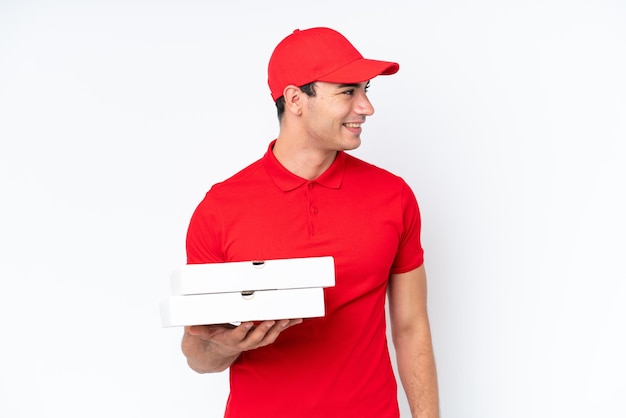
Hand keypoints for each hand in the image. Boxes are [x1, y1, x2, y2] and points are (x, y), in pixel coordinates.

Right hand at [185, 319, 302, 359]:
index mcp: (231, 340)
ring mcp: (256, 341)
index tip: (248, 322)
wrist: (222, 350)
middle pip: (257, 338)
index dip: (243, 330)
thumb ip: (199, 330)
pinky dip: (288, 325)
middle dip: (265, 329)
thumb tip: (190, 328)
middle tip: (272, 320)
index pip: (238, 336)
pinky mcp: (264, 336)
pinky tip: (298, 318)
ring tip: (287, 318)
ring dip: (279, 328)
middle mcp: (246, 343)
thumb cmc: (215, 336)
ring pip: (270, 337)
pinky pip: (277, 332)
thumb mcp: (205, 333)